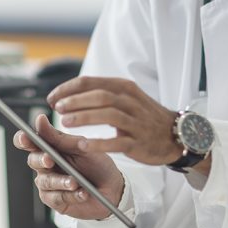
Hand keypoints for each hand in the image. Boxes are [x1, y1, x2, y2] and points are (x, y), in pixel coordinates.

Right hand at [12, 113, 124, 220]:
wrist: (113, 188)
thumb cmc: (97, 164)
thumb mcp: (81, 147)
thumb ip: (59, 137)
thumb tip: (39, 120)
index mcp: (51, 148)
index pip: (29, 142)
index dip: (23, 139)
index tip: (26, 137)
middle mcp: (46, 166)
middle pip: (33, 160)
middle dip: (42, 160)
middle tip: (50, 160)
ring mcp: (49, 184)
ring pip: (45, 181)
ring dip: (61, 181)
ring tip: (75, 182)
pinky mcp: (56, 201)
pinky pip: (57, 198)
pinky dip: (71, 195)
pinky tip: (83, 193)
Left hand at [49, 76, 183, 165]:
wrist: (175, 135)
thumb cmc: (144, 116)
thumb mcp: (127, 98)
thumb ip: (102, 94)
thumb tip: (70, 95)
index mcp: (124, 88)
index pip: (91, 82)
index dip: (68, 89)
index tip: (52, 98)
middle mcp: (130, 101)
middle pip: (99, 96)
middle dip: (75, 101)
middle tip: (57, 108)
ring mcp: (136, 122)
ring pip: (108, 115)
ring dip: (84, 117)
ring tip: (65, 123)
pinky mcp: (138, 142)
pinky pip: (118, 141)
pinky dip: (99, 142)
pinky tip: (83, 145)